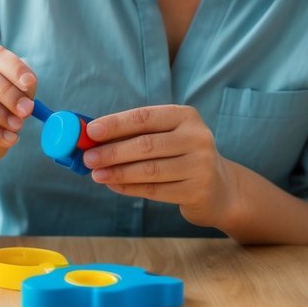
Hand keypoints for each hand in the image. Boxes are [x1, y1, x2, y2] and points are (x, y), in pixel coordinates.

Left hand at [83, 105, 238, 228]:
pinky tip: (113, 185)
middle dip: (112, 151)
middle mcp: (197, 137)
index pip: (145, 117)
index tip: (91, 132)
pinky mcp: (198, 190)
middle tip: (88, 158)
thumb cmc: (180, 157)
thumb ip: (133, 135)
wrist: (219, 189)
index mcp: (185, 116)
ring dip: (118, 172)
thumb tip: (91, 138)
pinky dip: (130, 188)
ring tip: (96, 174)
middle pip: (145, 144)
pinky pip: (156, 190)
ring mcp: (201, 165)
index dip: (116, 124)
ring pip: (150, 169)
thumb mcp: (165, 137)